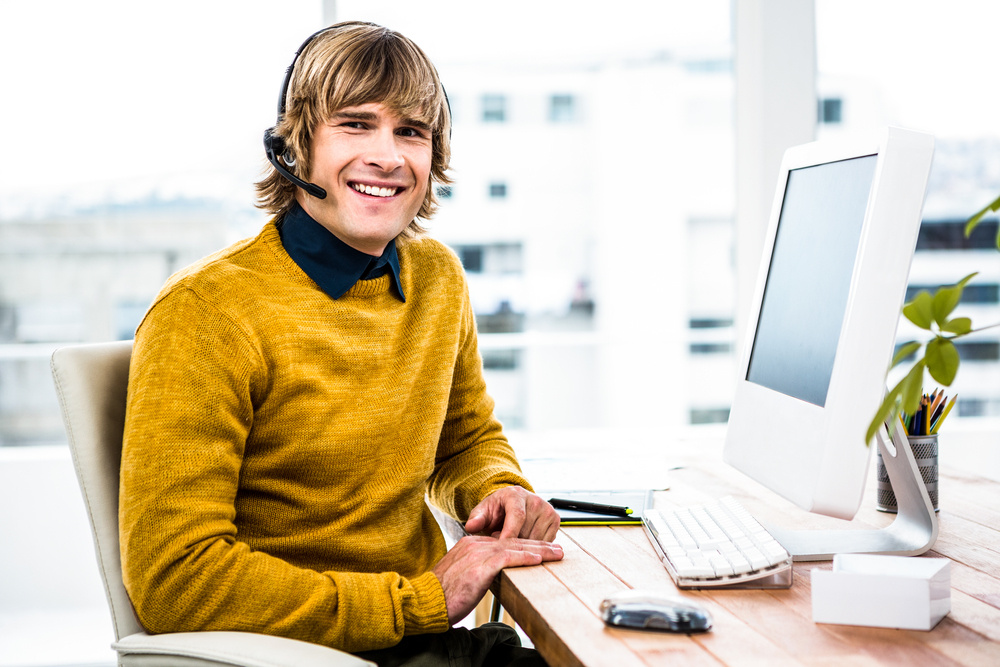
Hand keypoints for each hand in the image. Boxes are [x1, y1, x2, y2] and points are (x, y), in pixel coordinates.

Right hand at [432, 535, 563, 623]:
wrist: (425, 600)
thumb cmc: (442, 595)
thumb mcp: (462, 577)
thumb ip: (478, 571)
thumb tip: (492, 576)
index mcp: (470, 544)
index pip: (504, 541)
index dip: (525, 545)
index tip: (540, 549)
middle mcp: (476, 544)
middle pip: (513, 541)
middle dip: (537, 545)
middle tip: (556, 548)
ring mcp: (478, 554)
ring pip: (515, 547)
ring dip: (539, 550)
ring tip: (556, 553)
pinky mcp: (480, 566)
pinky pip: (508, 558)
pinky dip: (525, 557)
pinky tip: (539, 559)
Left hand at [465, 486, 560, 541]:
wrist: (512, 504)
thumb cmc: (496, 510)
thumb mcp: (482, 511)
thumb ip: (476, 518)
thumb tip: (471, 526)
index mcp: (516, 494)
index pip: (517, 516)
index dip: (509, 534)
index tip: (501, 547)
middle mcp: (535, 500)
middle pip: (527, 531)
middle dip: (513, 542)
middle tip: (500, 542)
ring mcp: (548, 510)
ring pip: (537, 539)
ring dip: (523, 546)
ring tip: (511, 539)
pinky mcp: (555, 520)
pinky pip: (545, 542)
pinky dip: (534, 546)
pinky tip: (523, 540)